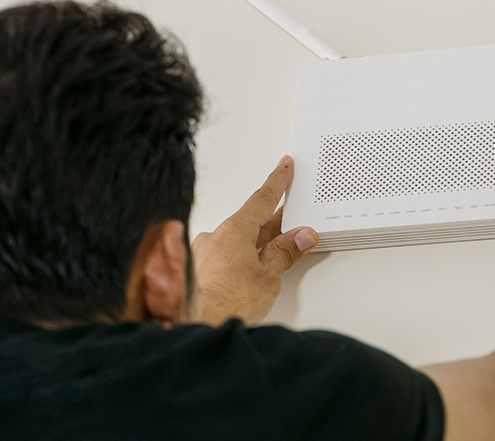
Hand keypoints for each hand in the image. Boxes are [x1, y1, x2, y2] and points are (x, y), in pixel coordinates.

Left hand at [191, 155, 317, 325]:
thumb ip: (285, 253)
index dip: (277, 181)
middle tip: (294, 219)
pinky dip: (240, 259)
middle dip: (274, 223)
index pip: (262, 198)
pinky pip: (225, 255)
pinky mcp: (197, 269)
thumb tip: (300, 236)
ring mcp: (204, 252)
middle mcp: (216, 235)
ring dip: (257, 245)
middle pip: (252, 221)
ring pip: (238, 241)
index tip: (284, 166)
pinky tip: (248, 275)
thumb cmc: (225, 303)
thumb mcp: (268, 277)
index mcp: (236, 230)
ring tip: (275, 259)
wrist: (193, 329)